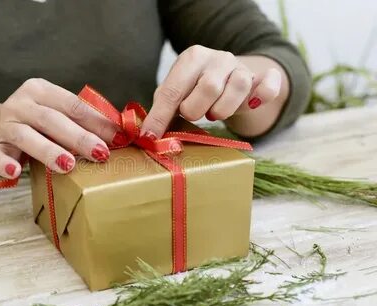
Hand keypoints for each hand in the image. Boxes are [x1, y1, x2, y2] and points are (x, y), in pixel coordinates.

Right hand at [0, 79, 126, 177]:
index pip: (72, 104)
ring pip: (25, 136)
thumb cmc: (39, 122)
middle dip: (78, 137)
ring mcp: (3, 125)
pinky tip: (15, 173)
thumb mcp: (58, 114)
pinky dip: (3, 164)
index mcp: (40, 90)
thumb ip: (82, 119)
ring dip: (48, 150)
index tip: (117, 136)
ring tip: (67, 165)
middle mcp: (20, 103)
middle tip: (100, 153)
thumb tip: (120, 132)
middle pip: (51, 119)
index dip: (95, 120)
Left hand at [141, 45, 281, 137]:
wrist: (230, 76)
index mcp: (192, 57)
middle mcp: (219, 58)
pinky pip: (269, 85)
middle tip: (194, 114)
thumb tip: (148, 135)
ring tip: (215, 113)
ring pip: (238, 87)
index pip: (173, 90)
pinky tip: (254, 102)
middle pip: (209, 87)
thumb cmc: (196, 89)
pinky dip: (265, 93)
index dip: (161, 116)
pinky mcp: (262, 78)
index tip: (151, 136)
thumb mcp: (177, 92)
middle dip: (196, 110)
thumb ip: (163, 109)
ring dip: (223, 109)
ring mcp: (242, 67)